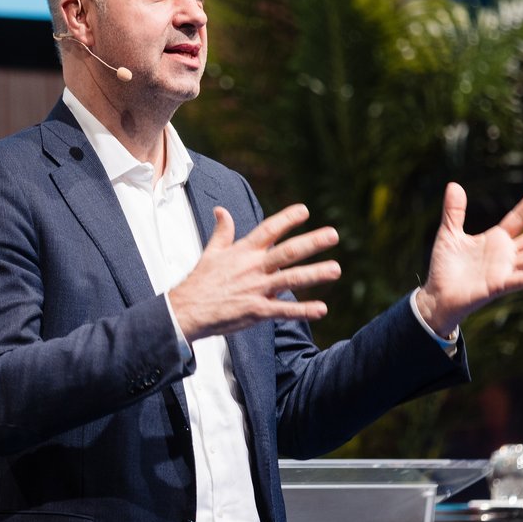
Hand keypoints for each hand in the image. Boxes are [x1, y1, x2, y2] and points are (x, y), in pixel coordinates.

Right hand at [169, 204, 340, 340]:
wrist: (186, 311)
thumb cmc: (200, 282)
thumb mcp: (211, 252)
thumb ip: (222, 231)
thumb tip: (220, 210)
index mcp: (243, 251)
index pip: (268, 230)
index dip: (287, 219)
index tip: (304, 210)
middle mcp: (253, 268)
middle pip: (287, 252)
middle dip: (312, 242)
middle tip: (333, 235)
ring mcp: (256, 289)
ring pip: (290, 279)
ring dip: (314, 274)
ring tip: (336, 269)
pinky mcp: (256, 311)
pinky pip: (284, 310)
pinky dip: (303, 310)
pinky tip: (321, 309)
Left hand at [416, 183, 522, 335]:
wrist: (437, 295)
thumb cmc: (446, 267)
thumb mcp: (449, 233)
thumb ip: (454, 211)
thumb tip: (454, 184)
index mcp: (496, 240)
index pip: (518, 219)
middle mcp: (505, 255)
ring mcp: (505, 271)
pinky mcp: (499, 286)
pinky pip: (521, 281)